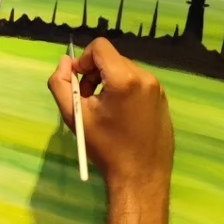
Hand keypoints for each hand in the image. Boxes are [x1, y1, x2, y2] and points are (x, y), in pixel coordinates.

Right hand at [48, 38, 172, 194]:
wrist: (140, 176)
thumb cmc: (106, 147)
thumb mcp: (75, 116)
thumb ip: (61, 84)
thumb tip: (65, 62)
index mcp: (124, 78)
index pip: (100, 47)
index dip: (84, 60)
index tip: (79, 82)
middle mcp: (145, 77)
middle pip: (112, 59)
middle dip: (95, 73)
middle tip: (88, 100)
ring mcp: (157, 88)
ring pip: (125, 70)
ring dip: (109, 82)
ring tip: (104, 110)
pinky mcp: (163, 99)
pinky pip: (138, 83)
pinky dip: (125, 91)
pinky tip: (121, 117)